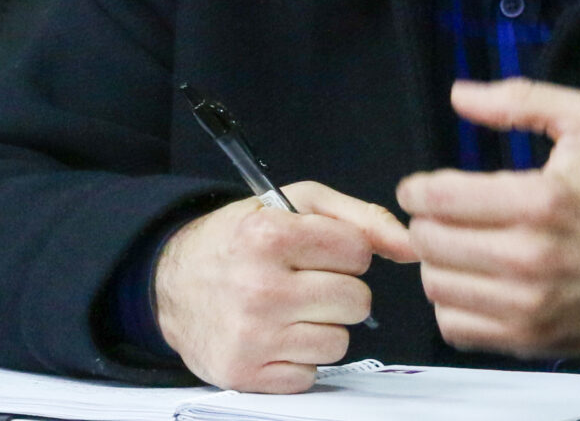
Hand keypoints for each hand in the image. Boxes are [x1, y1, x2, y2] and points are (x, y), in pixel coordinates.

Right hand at [153, 179, 417, 391]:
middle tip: (303, 281)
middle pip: (356, 301)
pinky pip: (311, 373)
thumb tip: (410, 247)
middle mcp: (259, 286)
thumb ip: (358, 218)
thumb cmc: (238, 240)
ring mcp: (253, 335)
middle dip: (338, 290)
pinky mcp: (247, 372)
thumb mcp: (290, 205)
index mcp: (268, 235)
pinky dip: (298, 357)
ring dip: (321, 327)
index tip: (318, 250)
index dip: (344, 251)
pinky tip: (273, 335)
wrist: (169, 284)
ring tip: (287, 309)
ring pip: (339, 342)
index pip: (357, 252)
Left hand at [397, 80, 579, 356]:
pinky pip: (454, 326)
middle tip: (444, 217)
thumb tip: (459, 96)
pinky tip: (474, 283)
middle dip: (427, 223)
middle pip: (429, 242)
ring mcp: (529, 307)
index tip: (421, 188)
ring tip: (460, 247)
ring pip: (435, 285)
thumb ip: (522, 100)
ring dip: (438, 263)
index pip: (438, 198)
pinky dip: (454, 305)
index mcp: (540, 201)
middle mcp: (530, 259)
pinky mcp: (529, 340)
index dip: (417, 189)